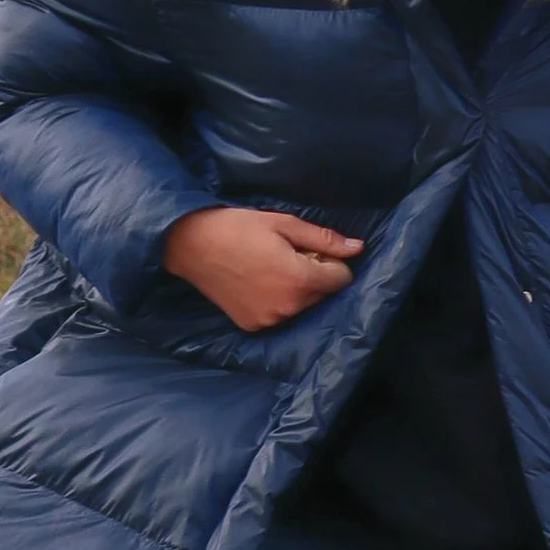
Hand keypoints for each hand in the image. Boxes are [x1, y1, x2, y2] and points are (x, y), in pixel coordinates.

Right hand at [162, 207, 362, 330]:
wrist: (191, 244)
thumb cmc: (238, 227)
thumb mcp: (284, 224)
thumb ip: (324, 239)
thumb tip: (358, 248)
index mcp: (301, 280)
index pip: (341, 278)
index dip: (331, 261)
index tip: (310, 249)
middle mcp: (289, 307)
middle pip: (322, 294)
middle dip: (313, 275)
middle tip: (286, 254)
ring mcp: (269, 320)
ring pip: (301, 306)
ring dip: (295, 290)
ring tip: (268, 267)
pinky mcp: (252, 325)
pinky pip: (278, 314)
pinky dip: (275, 301)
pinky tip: (255, 282)